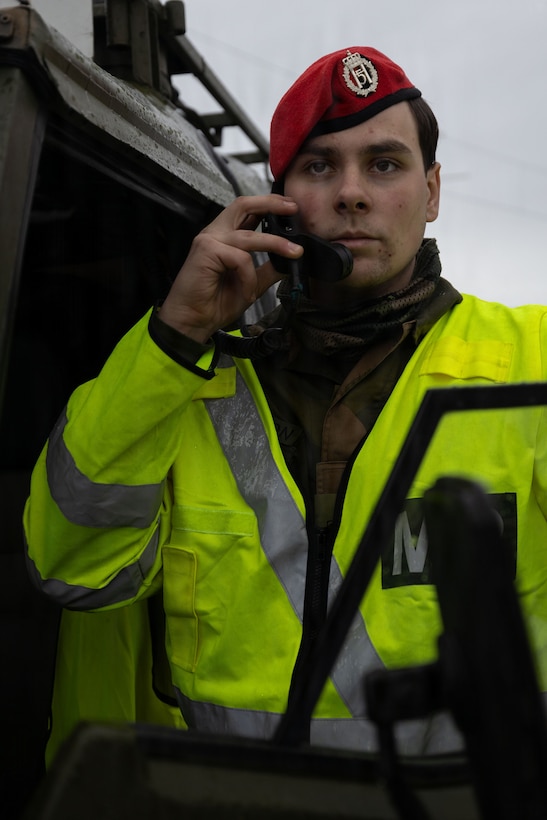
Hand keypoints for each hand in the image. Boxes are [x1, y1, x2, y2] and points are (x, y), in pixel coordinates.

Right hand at [157, 194, 302, 342]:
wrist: (194, 321)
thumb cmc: (215, 303)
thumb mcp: (252, 284)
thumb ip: (268, 269)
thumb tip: (292, 258)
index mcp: (225, 237)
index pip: (247, 211)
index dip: (269, 206)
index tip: (292, 208)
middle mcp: (216, 233)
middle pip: (243, 205)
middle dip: (271, 203)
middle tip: (293, 208)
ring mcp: (209, 240)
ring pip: (249, 236)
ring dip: (275, 244)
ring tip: (294, 253)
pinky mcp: (206, 250)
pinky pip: (241, 259)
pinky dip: (249, 278)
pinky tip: (247, 293)